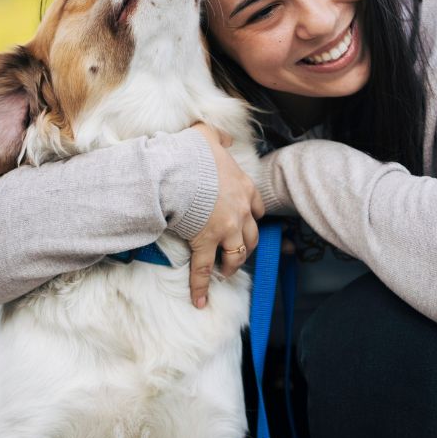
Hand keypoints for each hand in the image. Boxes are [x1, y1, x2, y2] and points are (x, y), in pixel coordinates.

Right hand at [187, 123, 262, 307]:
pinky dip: (202, 287)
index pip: (258, 208)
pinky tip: (200, 301)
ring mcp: (225, 229)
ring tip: (225, 274)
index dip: (253, 218)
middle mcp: (240, 212)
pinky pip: (203, 270)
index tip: (248, 223)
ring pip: (236, 255)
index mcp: (244, 188)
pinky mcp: (205, 242)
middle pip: (252, 236)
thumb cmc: (192, 153)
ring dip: (231, 266)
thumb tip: (225, 137)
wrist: (178, 169)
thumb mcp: (209, 136)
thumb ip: (220, 137)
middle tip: (237, 253)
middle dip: (246, 246)